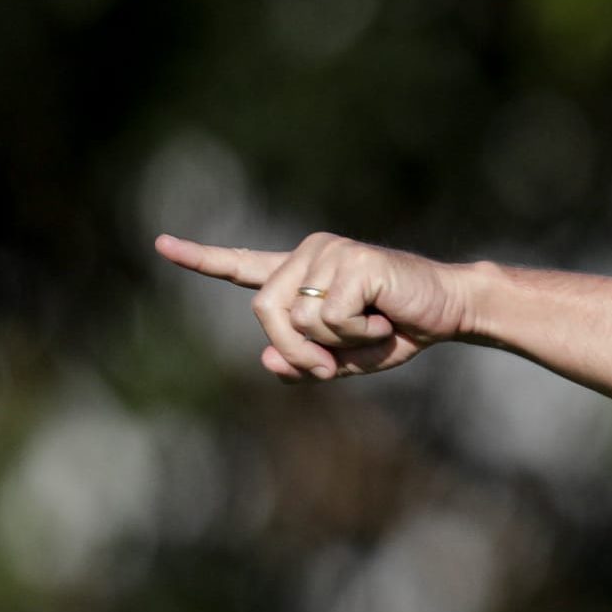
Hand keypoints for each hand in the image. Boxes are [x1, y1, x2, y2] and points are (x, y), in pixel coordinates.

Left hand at [154, 231, 470, 380]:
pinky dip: (357, 332)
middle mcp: (309, 253)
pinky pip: (330, 316)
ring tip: (371, 329)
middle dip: (294, 350)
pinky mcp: (352, 260)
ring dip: (334, 343)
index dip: (201, 258)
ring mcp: (329, 252)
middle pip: (264, 310)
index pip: (243, 265)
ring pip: (297, 317)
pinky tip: (383, 318)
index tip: (162, 244)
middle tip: (330, 368)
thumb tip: (267, 362)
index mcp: (302, 274)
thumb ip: (303, 362)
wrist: (449, 310)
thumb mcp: (344, 359)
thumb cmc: (397, 331)